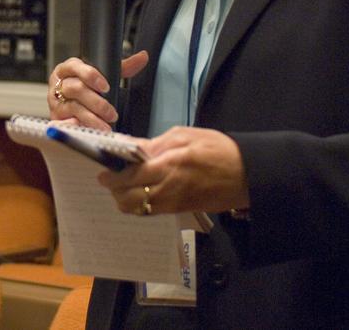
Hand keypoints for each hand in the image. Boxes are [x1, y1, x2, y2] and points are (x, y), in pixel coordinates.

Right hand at [48, 53, 148, 129]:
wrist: (66, 106)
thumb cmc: (85, 87)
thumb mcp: (101, 76)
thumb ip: (122, 68)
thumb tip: (143, 57)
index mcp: (68, 68)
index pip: (76, 67)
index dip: (91, 76)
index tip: (106, 87)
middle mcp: (59, 83)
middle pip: (76, 89)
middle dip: (97, 102)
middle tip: (112, 113)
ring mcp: (55, 101)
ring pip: (73, 108)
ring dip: (91, 118)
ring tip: (106, 126)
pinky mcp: (55, 118)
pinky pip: (64, 123)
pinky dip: (76, 126)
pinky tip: (87, 130)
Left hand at [98, 126, 249, 216]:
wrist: (246, 174)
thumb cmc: (218, 148)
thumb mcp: (185, 135)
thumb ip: (155, 144)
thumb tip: (132, 147)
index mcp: (169, 165)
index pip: (131, 176)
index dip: (113, 177)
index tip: (102, 173)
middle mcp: (169, 188)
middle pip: (130, 199)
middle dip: (115, 191)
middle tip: (110, 180)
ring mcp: (175, 202)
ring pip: (139, 210)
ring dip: (126, 200)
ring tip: (124, 187)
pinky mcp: (181, 210)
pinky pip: (153, 212)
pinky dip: (141, 205)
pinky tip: (141, 193)